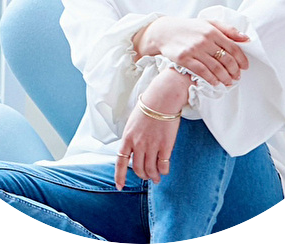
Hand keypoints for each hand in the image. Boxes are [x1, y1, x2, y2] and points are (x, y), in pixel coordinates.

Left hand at [115, 69, 189, 189]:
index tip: (120, 186)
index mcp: (127, 137)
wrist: (162, 99)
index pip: (120, 161)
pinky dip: (163, 170)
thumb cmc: (148, 107)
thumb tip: (133, 149)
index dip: (119, 176)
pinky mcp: (165, 146)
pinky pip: (163, 165)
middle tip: (147, 176)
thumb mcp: (132, 121)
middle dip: (142, 175)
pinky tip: (164, 170)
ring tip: (156, 177)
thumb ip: (131, 136)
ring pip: (150, 169)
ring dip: (153, 176)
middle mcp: (138, 144)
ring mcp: (152, 146)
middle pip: (138, 168)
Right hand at [133, 17, 248, 86]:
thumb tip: (246, 38)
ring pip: (215, 68)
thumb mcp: (208, 23)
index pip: (233, 48)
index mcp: (212, 31)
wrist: (164, 32)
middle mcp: (204, 40)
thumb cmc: (189, 28)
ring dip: (225, 78)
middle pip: (226, 59)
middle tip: (237, 77)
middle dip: (234, 71)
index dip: (241, 60)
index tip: (245, 67)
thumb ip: (228, 29)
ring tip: (228, 82)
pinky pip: (202, 72)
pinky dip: (211, 79)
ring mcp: (194, 50)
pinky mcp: (184, 59)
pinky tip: (216, 82)